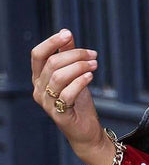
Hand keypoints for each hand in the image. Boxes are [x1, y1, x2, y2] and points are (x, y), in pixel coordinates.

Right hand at [31, 28, 105, 159]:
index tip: (68, 34)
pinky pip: (67, 93)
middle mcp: (39, 90)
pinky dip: (80, 82)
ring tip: (94, 65)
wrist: (85, 130)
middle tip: (93, 55)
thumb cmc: (78, 102)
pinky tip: (90, 77)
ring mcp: (47, 103)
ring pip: (59, 76)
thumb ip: (68, 55)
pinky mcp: (59, 114)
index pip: (37, 54)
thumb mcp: (74, 75)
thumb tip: (66, 33)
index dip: (52, 42)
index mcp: (39, 78)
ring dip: (80, 66)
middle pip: (52, 63)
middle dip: (75, 55)